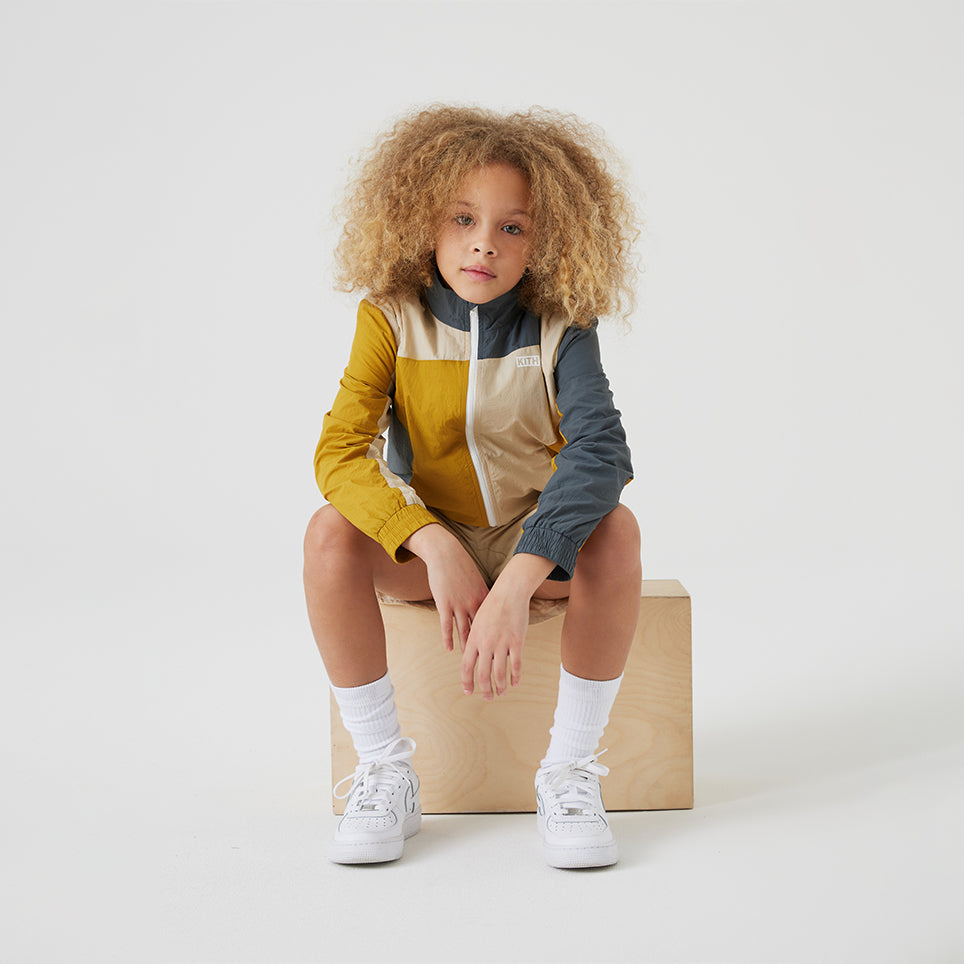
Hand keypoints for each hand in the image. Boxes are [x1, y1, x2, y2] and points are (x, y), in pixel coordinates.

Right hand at [403, 524, 488, 652]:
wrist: (446, 552)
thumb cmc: (461, 565)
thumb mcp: (476, 580)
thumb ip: (482, 595)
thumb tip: (488, 606)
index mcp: (484, 597)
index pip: (493, 622)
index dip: (497, 636)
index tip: (501, 649)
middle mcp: (474, 603)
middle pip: (481, 630)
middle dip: (485, 647)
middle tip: (488, 660)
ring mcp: (459, 604)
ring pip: (464, 630)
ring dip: (467, 647)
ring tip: (469, 661)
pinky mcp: (445, 603)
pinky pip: (447, 624)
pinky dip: (448, 638)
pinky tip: (449, 649)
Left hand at [460, 587, 529, 700]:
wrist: (509, 591)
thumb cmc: (492, 605)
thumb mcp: (478, 621)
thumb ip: (475, 639)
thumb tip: (473, 656)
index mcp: (473, 639)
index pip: (466, 666)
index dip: (467, 681)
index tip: (469, 691)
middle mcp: (486, 643)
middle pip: (483, 674)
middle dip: (485, 690)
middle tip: (488, 698)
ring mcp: (501, 643)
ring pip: (499, 673)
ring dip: (500, 687)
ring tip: (502, 693)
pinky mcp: (517, 641)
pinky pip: (516, 664)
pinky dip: (515, 676)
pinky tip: (515, 683)